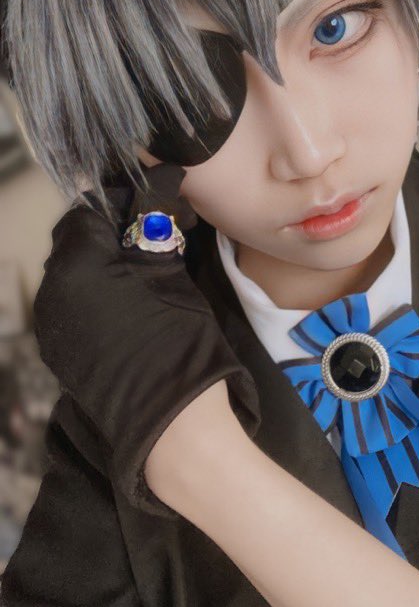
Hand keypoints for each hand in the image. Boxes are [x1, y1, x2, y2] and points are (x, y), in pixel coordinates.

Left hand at [33, 163, 259, 517]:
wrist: (174, 427)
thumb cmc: (180, 342)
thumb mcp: (170, 273)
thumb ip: (154, 223)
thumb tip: (156, 179)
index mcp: (74, 268)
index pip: (87, 213)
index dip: (120, 203)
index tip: (155, 208)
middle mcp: (50, 295)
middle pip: (74, 244)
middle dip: (110, 233)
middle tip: (155, 238)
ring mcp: (52, 329)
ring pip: (72, 277)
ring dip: (103, 265)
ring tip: (145, 272)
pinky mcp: (61, 355)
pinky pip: (72, 308)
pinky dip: (96, 297)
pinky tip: (130, 306)